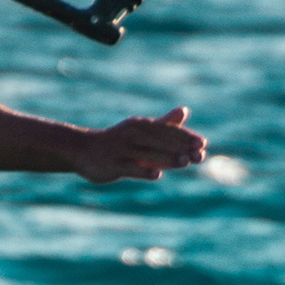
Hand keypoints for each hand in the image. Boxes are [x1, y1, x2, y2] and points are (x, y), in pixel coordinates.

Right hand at [77, 106, 205, 183]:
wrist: (82, 150)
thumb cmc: (117, 142)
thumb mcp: (139, 130)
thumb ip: (164, 123)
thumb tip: (185, 111)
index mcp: (141, 126)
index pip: (167, 131)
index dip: (185, 137)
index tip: (203, 144)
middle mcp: (133, 135)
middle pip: (161, 141)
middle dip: (181, 148)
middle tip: (201, 154)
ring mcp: (122, 150)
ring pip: (148, 154)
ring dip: (168, 157)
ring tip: (186, 162)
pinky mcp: (113, 165)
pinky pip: (130, 168)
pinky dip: (143, 170)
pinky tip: (157, 174)